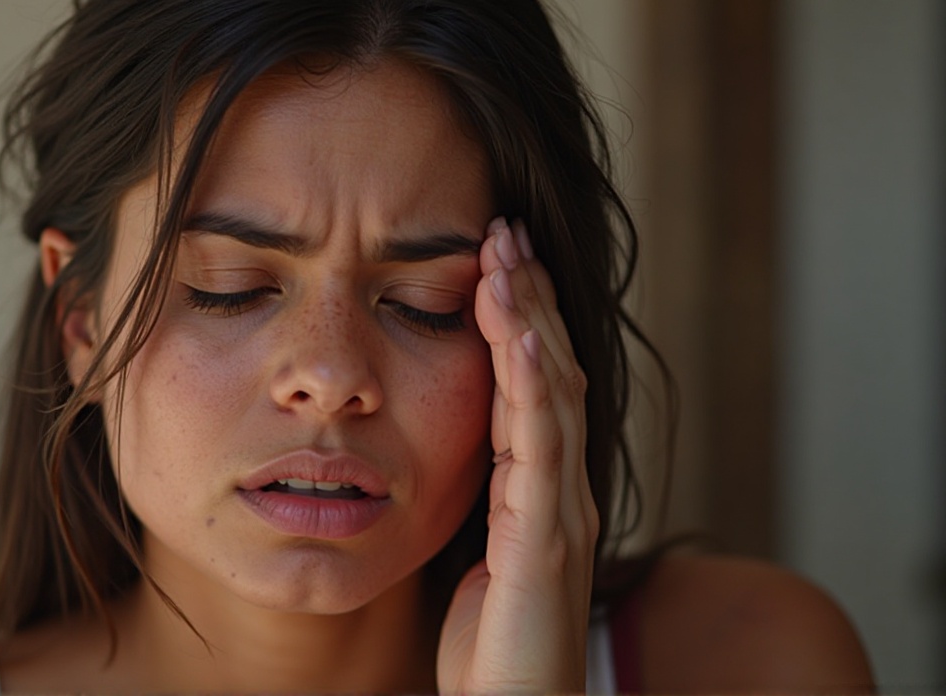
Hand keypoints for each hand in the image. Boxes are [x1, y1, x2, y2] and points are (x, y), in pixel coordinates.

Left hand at [437, 217, 599, 692]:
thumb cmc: (492, 647)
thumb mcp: (478, 554)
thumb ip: (479, 498)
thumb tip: (447, 448)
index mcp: (541, 488)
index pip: (533, 384)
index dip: (518, 318)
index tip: (492, 257)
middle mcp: (562, 491)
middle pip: (550, 372)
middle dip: (527, 298)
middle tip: (503, 228)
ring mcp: (562, 516)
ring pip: (551, 397)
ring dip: (529, 321)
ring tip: (506, 257)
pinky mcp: (546, 547)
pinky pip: (540, 454)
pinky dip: (532, 390)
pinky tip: (518, 339)